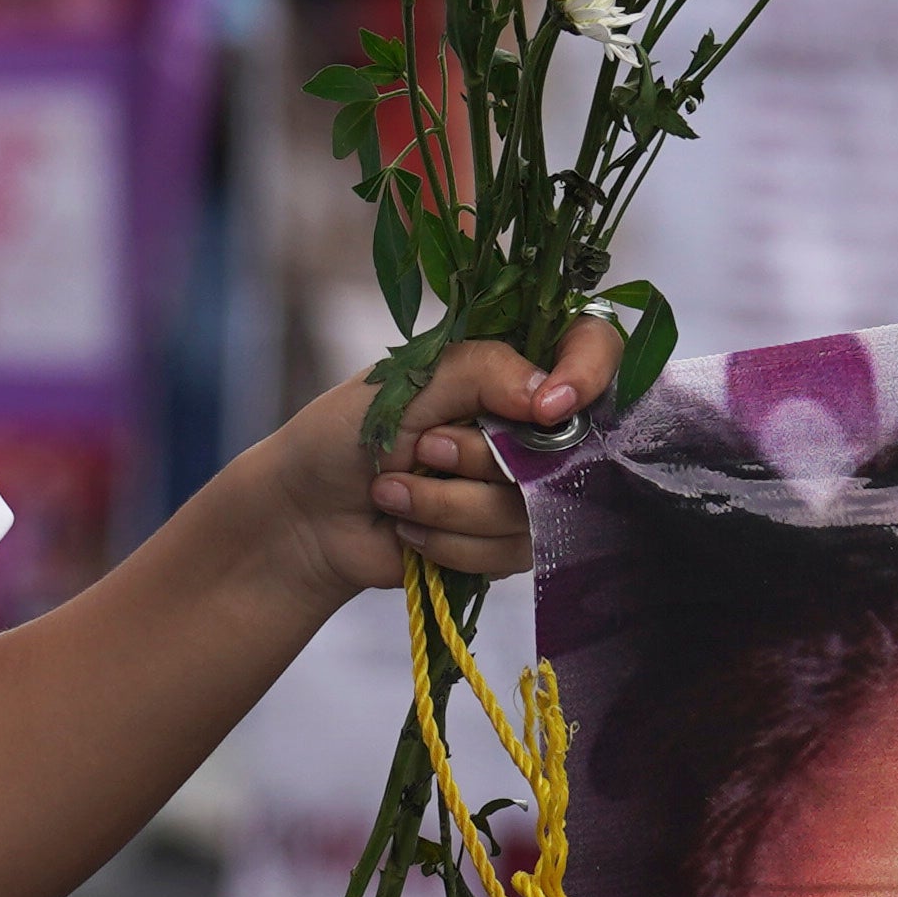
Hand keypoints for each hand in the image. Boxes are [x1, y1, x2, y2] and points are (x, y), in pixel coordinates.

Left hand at [261, 316, 629, 600]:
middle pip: (564, 444)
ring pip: (533, 506)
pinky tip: (407, 529)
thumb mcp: (407, 382)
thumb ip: (484, 372)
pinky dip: (449, 542)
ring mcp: (525, 485)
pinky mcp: (509, 540)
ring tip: (394, 492)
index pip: (592, 346)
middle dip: (479, 458)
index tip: (548, 408)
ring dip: (449, 505)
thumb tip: (552, 402)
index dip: (587, 375)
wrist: (305, 516)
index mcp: (508, 364)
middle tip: (420, 450)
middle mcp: (528, 422)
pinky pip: (512, 550)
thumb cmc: (343, 434)